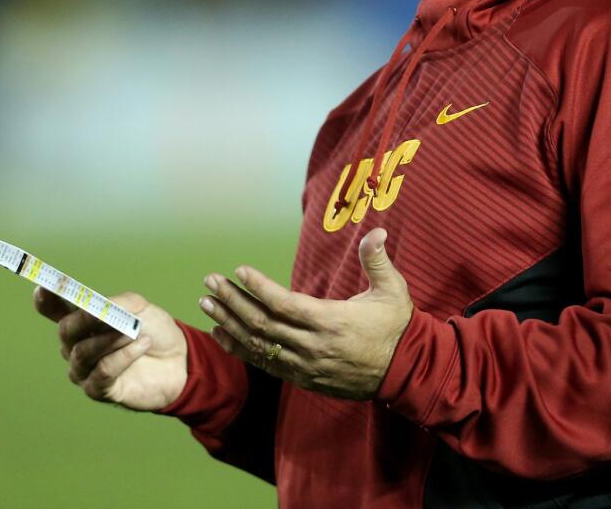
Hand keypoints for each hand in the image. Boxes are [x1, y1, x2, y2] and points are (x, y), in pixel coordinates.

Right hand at [33, 288, 187, 410]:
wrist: (178, 361)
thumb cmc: (153, 330)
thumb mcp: (139, 307)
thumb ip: (118, 303)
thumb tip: (101, 308)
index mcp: (81, 322)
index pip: (54, 309)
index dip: (46, 299)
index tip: (42, 287)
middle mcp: (75, 346)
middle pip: (66, 330)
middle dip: (87, 319)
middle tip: (110, 313)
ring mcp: (84, 370)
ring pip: (84, 352)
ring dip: (111, 339)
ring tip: (135, 332)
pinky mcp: (98, 390)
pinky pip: (102, 372)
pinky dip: (123, 356)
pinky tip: (142, 346)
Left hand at [198, 227, 412, 399]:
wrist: (404, 372)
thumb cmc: (396, 326)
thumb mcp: (393, 290)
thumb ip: (377, 261)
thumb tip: (377, 232)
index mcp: (332, 321)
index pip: (285, 304)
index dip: (259, 287)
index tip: (239, 270)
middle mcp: (313, 346)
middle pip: (262, 324)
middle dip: (232, 301)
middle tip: (210, 282)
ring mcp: (305, 365)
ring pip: (258, 345)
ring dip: (229, 323)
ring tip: (206, 303)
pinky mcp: (302, 378)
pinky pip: (264, 364)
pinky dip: (239, 348)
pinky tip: (220, 333)